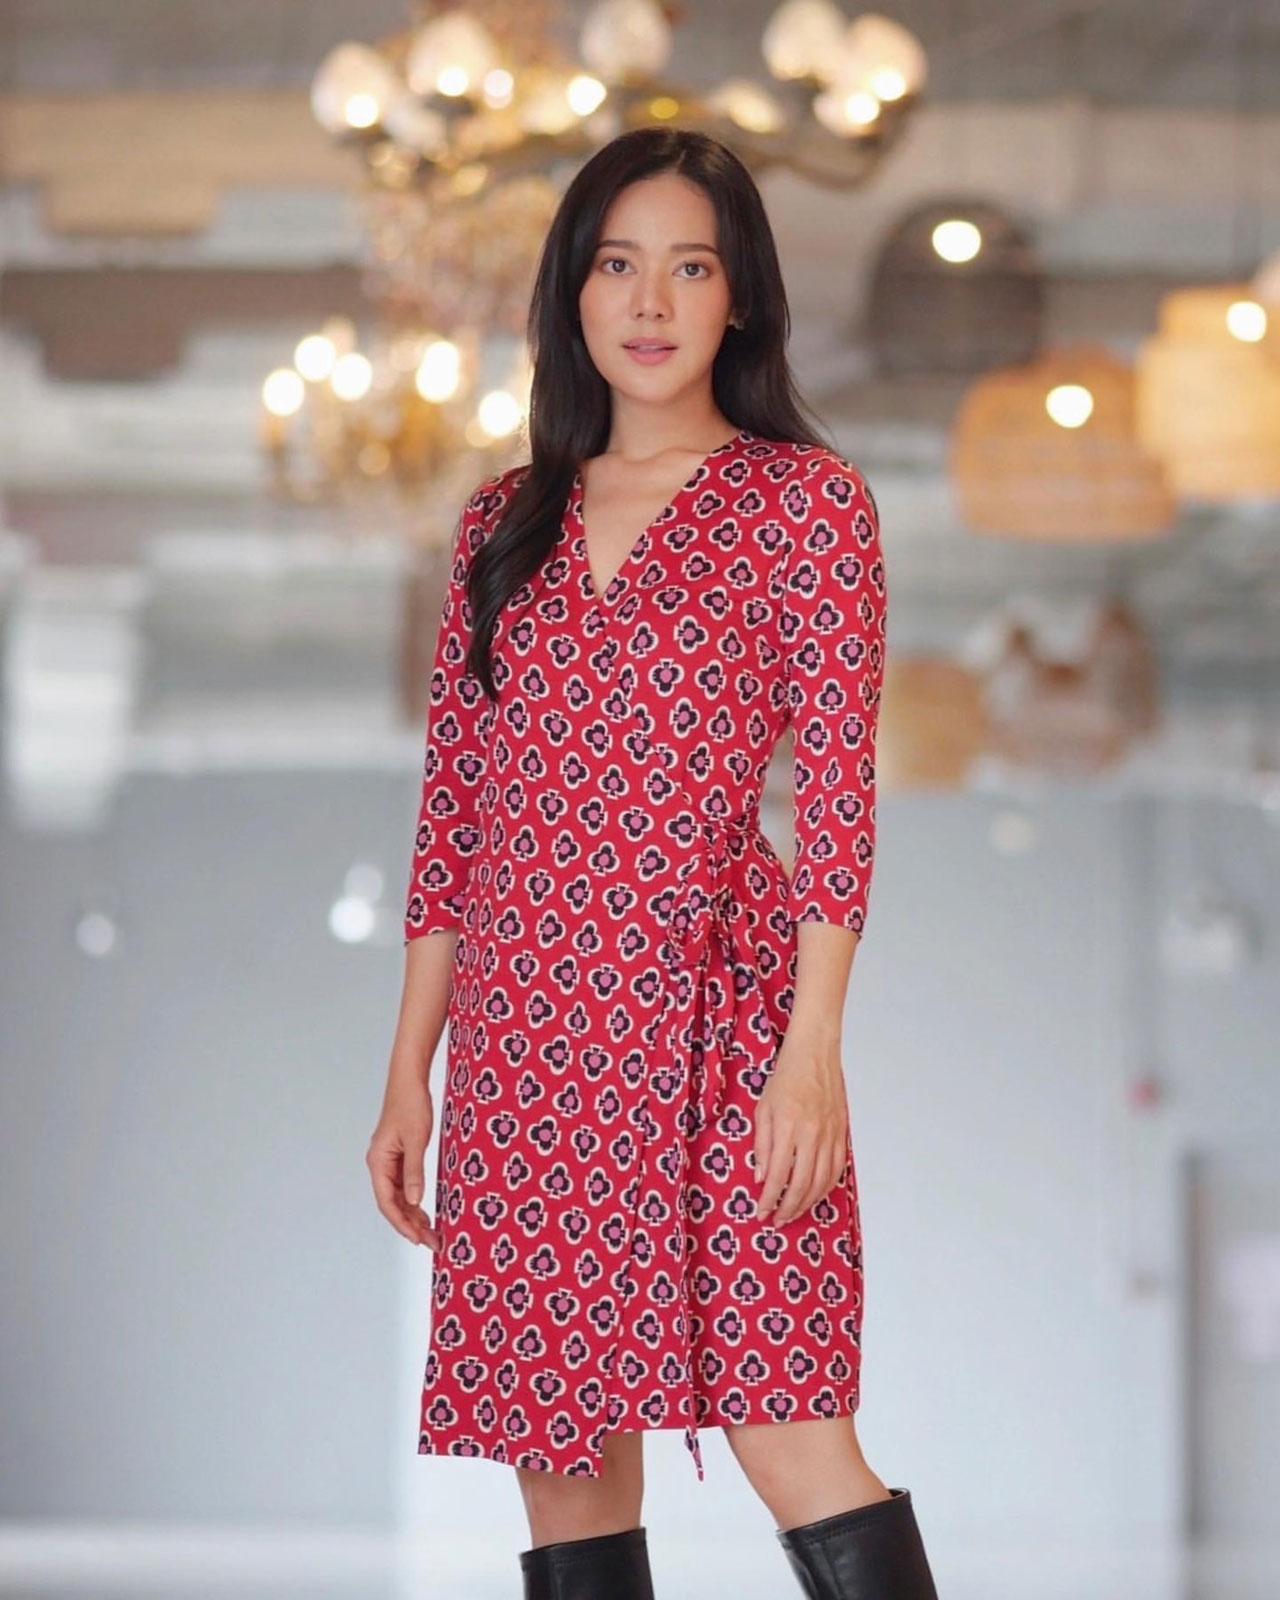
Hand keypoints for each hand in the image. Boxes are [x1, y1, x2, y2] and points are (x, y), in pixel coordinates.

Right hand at [366, 1082, 440, 1250]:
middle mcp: (380, 1164)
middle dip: (411, 1224)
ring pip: (399, 1196)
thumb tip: (415, 1202)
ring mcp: (389, 1161)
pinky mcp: (399, 1156)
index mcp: (378, 1162)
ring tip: (432, 1232)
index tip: (418, 1239)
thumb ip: (414, 1171)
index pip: (387, 1202)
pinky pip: (405, 1185)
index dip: (402, 1224)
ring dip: (413, 1215)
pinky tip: (426, 1211)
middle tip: (433, 1242)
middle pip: (393, 1203)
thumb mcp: (416, 1139)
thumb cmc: (411, 1104)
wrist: (409, 1079)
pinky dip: (415, 1200)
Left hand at [753, 1031, 848, 1225]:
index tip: (762, 1212)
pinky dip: (826, 1187)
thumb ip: (762, 1144)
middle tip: (777, 1220)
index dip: (769, 1199)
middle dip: (788, 1208)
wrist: (815, 1054)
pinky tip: (815, 1195)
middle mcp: (811, 1134)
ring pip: (821, 1181)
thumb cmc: (786, 1077)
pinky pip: (836, 1169)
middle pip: (801, 1184)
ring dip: (807, 1203)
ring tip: (794, 1213)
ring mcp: (829, 1135)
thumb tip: (761, 1177)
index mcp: (787, 1127)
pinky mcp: (842, 1133)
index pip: (777, 1174)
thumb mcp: (763, 1109)